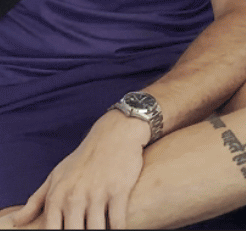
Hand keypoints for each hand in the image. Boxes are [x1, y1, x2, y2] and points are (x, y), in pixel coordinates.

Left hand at [12, 111, 149, 228]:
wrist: (115, 133)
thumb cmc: (84, 157)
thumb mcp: (56, 175)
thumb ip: (36, 200)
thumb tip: (17, 221)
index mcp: (56, 197)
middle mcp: (73, 198)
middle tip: (86, 229)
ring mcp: (96, 194)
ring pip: (96, 230)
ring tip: (102, 229)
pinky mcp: (119, 190)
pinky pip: (117, 222)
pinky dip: (118, 229)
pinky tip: (118, 228)